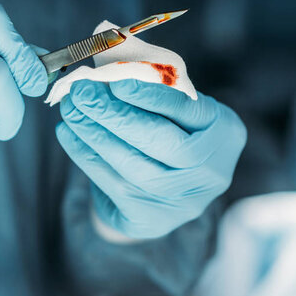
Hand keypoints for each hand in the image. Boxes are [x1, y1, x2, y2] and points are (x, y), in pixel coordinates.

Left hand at [56, 79, 246, 238]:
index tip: (116, 82)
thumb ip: (154, 92)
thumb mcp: (177, 110)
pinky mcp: (152, 220)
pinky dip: (86, 156)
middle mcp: (212, 172)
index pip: (188, 111)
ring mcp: (184, 201)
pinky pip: (113, 185)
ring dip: (94, 134)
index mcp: (226, 132)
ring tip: (72, 109)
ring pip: (134, 167)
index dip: (151, 97)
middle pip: (162, 143)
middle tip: (82, 92)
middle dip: (116, 115)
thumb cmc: (172, 133)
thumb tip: (107, 76)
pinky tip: (69, 133)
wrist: (170, 189)